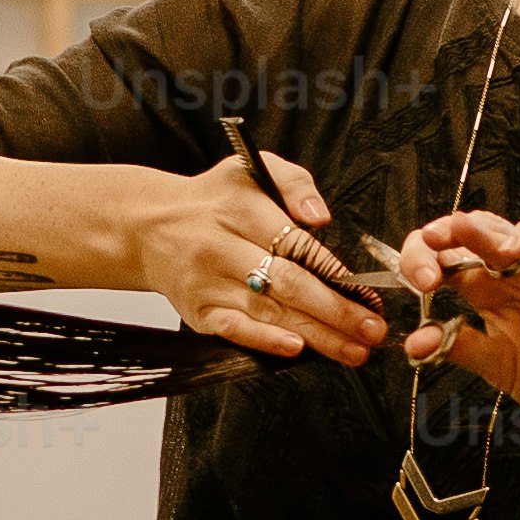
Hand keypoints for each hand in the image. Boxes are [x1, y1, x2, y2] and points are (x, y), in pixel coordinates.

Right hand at [129, 150, 385, 363]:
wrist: (147, 226)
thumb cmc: (212, 200)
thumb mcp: (251, 170)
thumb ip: (294, 184)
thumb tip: (320, 217)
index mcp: (239, 209)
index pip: (296, 243)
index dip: (335, 272)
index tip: (368, 293)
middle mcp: (221, 247)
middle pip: (288, 283)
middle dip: (336, 311)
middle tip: (372, 329)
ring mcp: (208, 283)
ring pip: (269, 312)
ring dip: (316, 335)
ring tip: (353, 350)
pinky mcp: (198, 311)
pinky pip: (234, 330)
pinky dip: (265, 341)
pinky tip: (296, 350)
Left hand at [401, 213, 519, 463]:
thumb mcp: (499, 366)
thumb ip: (459, 347)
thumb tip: (413, 342)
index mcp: (491, 294)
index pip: (448, 261)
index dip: (426, 261)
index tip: (417, 280)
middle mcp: (517, 274)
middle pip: (472, 237)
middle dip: (445, 237)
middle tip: (427, 247)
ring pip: (510, 229)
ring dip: (482, 228)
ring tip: (460, 232)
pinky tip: (513, 246)